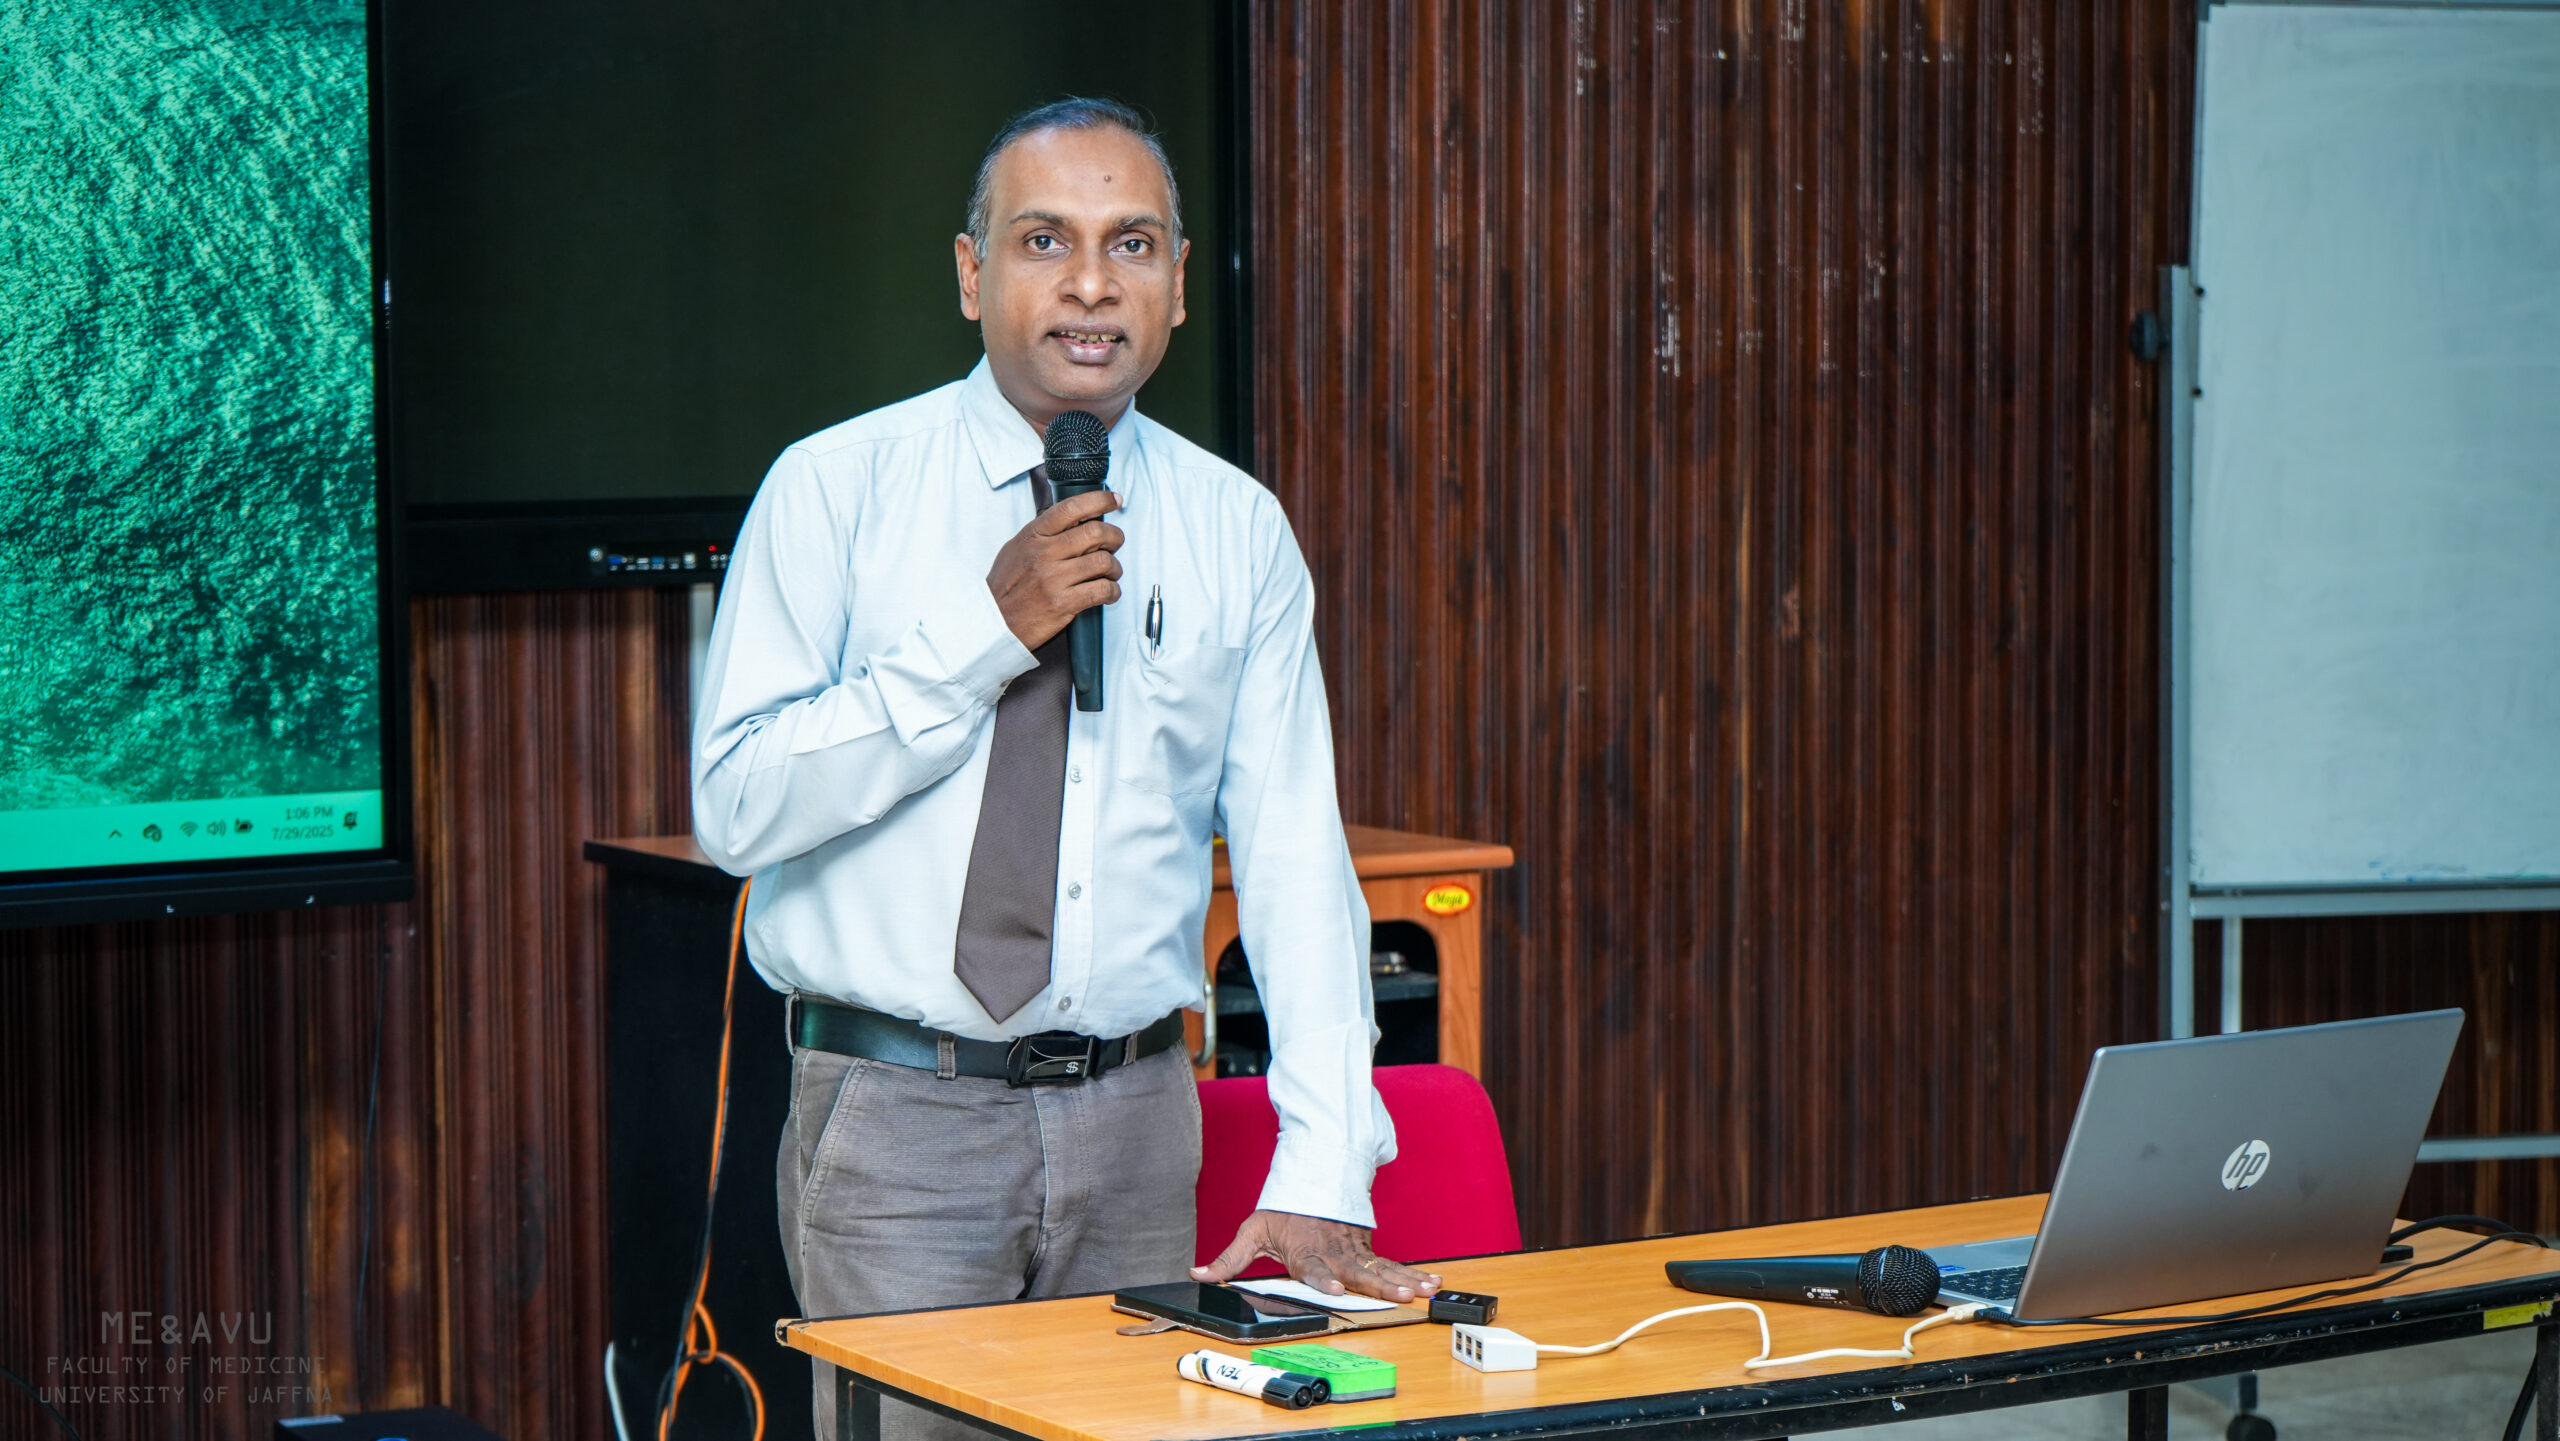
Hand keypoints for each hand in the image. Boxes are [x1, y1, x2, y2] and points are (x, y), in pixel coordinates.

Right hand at [985, 489, 1123, 650]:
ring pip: (1103, 561)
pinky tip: (1109, 592)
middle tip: (1116, 543)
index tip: (1114, 500)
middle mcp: (1044, 553)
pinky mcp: (1063, 603)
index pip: (1071, 508)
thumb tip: (1074, 521)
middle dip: (1114, 536)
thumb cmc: (1005, 587)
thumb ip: (1042, 534)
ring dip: (1115, 568)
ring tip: (1111, 573)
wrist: (992, 622)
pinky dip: (1112, 591)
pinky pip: (1102, 590)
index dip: (1099, 500)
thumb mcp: (1016, 549)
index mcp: (1033, 536)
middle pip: (1095, 532)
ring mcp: (1054, 579)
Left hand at [1192, 1209, 1441, 1304]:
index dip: (1322, 1277)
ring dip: (1404, 1279)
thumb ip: (1228, 1259)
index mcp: (1304, 1249)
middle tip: (1399, 1295)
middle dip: (1379, 1284)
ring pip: (1381, 1266)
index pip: (1313, 1265)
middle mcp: (1332, 1250)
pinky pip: (1392, 1263)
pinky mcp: (1367, 1248)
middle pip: (1357, 1269)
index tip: (1332, 1286)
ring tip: (1425, 1290)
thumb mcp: (1252, 1231)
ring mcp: (1353, 1248)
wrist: (1311, 1178)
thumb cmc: (1282, 1209)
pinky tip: (1432, 1283)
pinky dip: (1413, 1273)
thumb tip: (1197, 1275)